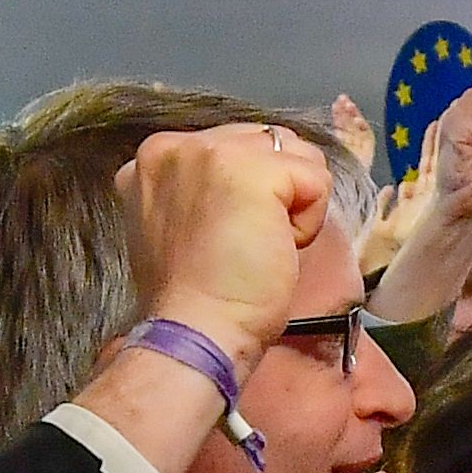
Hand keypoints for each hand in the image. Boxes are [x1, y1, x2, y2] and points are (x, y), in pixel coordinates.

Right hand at [117, 121, 325, 363]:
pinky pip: (316, 179)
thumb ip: (203, 188)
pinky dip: (309, 222)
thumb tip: (257, 183)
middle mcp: (176, 143)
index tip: (223, 237)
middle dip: (274, 193)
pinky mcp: (254, 170)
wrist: (196, 329)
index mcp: (154, 156)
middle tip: (242, 245)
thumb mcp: (179, 223)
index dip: (248, 193)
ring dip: (293, 205)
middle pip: (269, 142)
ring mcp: (214, 151)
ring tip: (256, 245)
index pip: (234, 144)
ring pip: (297, 156)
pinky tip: (275, 249)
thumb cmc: (193, 294)